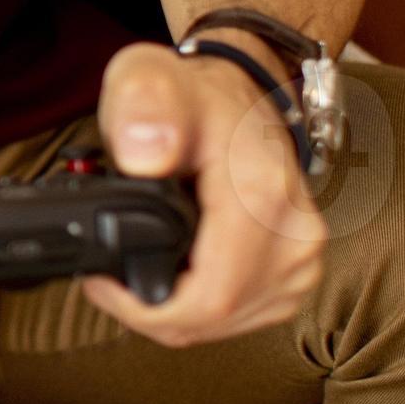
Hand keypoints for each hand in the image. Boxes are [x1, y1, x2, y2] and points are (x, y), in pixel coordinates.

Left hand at [82, 42, 324, 343]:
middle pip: (215, 318)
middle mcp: (294, 234)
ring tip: (135, 274)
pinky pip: (243, 315)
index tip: (102, 283)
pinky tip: (174, 277)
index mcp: (262, 197)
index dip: (142, 308)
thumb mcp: (147, 80)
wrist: (239, 92)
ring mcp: (302, 257)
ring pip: (227, 323)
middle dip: (152, 312)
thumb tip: (145, 156)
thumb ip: (141, 108)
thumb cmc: (190, 91)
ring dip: (175, 313)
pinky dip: (200, 306)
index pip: (209, 298)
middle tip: (109, 280)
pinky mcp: (298, 270)